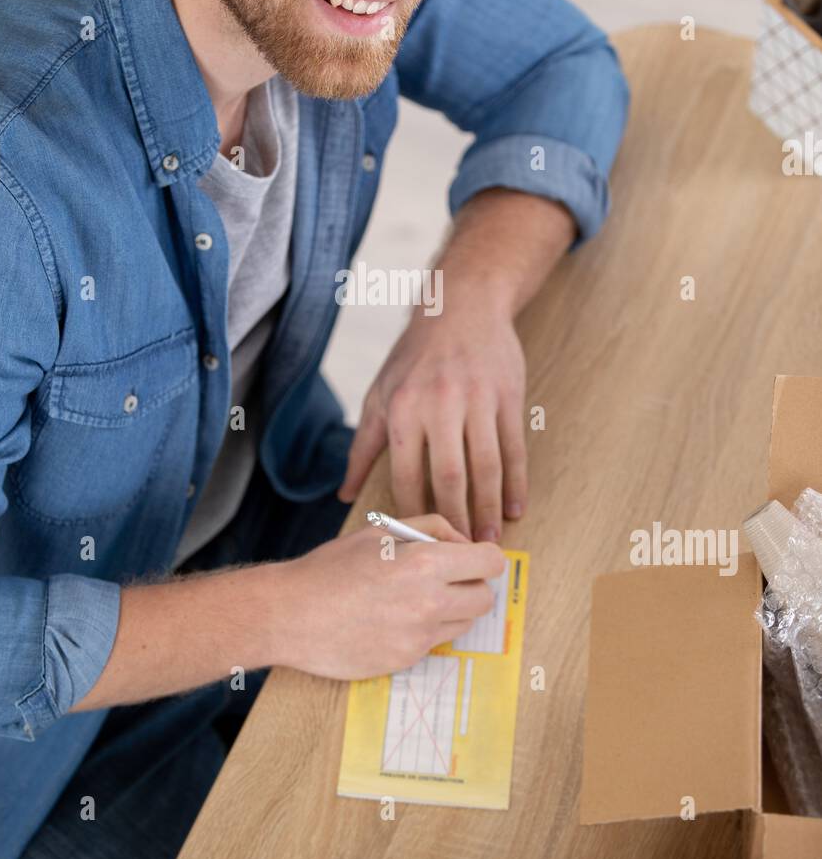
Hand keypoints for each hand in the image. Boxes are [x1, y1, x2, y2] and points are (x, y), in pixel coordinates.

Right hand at [268, 514, 505, 678]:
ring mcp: (418, 638)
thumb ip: (430, 528)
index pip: (490, 563)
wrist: (290, 615)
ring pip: (464, 624)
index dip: (484, 558)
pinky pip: (433, 644)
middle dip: (472, 586)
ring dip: (451, 610)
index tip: (472, 559)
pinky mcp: (405, 661)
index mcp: (425, 564)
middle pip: (485, 599)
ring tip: (414, 598)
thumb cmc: (331, 567)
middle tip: (446, 579)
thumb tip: (462, 541)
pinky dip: (423, 631)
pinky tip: (392, 619)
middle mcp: (429, 603)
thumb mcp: (380, 530)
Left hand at [337, 303, 527, 539]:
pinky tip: (516, 507)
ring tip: (490, 539)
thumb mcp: (380, 394)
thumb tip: (343, 494)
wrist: (460, 305)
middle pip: (449, 476)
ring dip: (489, 507)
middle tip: (463, 553)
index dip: (414, 513)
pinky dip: (516, 481)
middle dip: (456, 519)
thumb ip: (362, 447)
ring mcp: (477, 400)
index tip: (420, 544)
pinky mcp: (507, 396)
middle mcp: (439, 405)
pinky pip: (513, 447)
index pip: (406, 475)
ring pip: (485, 466)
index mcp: (403, 410)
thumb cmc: (414, 356)